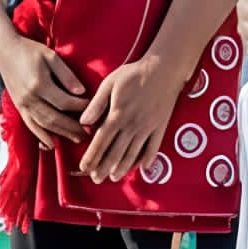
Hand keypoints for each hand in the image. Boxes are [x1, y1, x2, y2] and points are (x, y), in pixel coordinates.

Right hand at [0, 36, 88, 149]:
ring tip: (77, 139)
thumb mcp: (51, 57)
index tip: (93, 108)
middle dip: (73, 127)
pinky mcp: (19, 107)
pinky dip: (41, 137)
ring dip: (61, 134)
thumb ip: (66, 75)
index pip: (65, 102)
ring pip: (44, 125)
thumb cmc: (30, 51)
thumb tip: (81, 92)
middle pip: (55, 118)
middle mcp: (30, 98)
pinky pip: (31, 126)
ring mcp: (23, 105)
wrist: (5, 50)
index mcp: (39, 84)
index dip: (80, 107)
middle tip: (90, 133)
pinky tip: (51, 145)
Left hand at [78, 58, 183, 182]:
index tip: (84, 167)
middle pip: (116, 152)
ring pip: (133, 153)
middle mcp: (132, 125)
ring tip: (114, 177)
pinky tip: (142, 168)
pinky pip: (153, 147)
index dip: (92, 156)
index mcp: (117, 115)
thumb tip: (83, 122)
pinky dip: (148, 159)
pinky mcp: (160, 126)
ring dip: (123, 167)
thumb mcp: (110, 83)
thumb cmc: (134, 74)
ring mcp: (147, 127)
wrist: (164, 69)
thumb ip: (96, 104)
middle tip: (96, 179)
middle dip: (104, 167)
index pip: (101, 140)